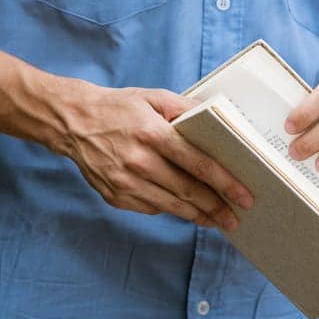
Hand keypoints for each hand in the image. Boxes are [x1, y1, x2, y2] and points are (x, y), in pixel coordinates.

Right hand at [55, 85, 253, 229]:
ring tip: (216, 220)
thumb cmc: (118, 107)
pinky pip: (151, 208)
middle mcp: (139, 162)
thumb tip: (218, 118)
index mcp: (152, 134)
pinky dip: (169, 208)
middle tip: (236, 217)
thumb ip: (185, 108)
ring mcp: (125, 183)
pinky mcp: (115, 197)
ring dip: (197, 216)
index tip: (245, 196)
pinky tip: (183, 207)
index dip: (225, 183)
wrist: (73, 122)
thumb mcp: (153, 97)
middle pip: (188, 192)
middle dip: (216, 207)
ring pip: (171, 206)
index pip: (198, 164)